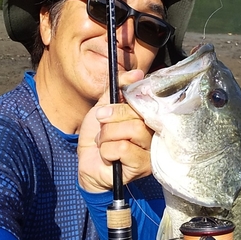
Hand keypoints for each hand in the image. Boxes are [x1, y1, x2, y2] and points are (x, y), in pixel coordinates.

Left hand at [78, 70, 153, 192]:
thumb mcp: (102, 108)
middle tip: (101, 128)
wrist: (87, 166)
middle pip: (137, 116)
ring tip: (104, 143)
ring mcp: (150, 151)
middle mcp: (153, 133)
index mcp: (145, 117)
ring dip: (108, 136)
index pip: (144, 100)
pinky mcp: (143, 166)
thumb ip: (117, 89)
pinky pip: (123, 148)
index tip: (105, 110)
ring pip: (132, 130)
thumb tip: (137, 73)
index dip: (122, 103)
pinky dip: (107, 151)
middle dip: (111, 121)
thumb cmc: (97, 139)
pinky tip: (107, 157)